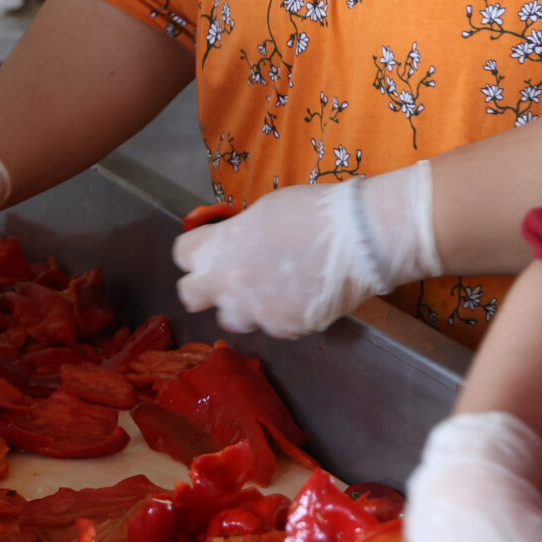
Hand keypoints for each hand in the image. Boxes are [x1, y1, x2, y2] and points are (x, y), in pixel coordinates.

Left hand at [173, 161, 438, 336]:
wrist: (359, 239)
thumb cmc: (312, 212)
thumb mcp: (262, 213)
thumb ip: (236, 235)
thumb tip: (232, 244)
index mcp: (219, 249)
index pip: (181, 256)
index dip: (196, 251)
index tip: (210, 248)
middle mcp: (229, 287)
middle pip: (190, 296)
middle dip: (206, 287)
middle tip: (228, 277)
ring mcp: (257, 313)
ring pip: (233, 318)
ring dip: (244, 306)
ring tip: (271, 287)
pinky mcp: (286, 329)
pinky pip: (274, 326)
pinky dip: (282, 314)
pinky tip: (301, 295)